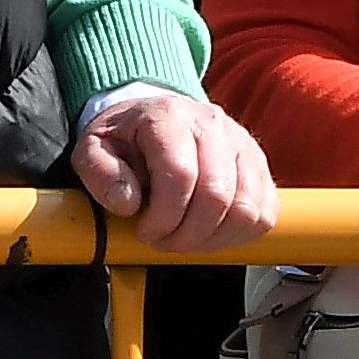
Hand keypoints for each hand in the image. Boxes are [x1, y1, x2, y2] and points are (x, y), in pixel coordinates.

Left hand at [71, 89, 277, 254]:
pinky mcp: (260, 166)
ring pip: (247, 208)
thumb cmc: (124, 138)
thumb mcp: (92, 149)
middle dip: (187, 234)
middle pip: (217, 196)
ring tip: (186, 238)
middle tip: (164, 241)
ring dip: (214, 238)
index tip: (145, 231)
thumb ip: (99, 173)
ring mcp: (242, 145)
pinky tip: (211, 233)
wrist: (151, 117)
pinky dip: (240, 234)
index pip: (180, 175)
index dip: (164, 217)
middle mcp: (212, 125)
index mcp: (168, 117)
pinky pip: (266, 212)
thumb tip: (126, 202)